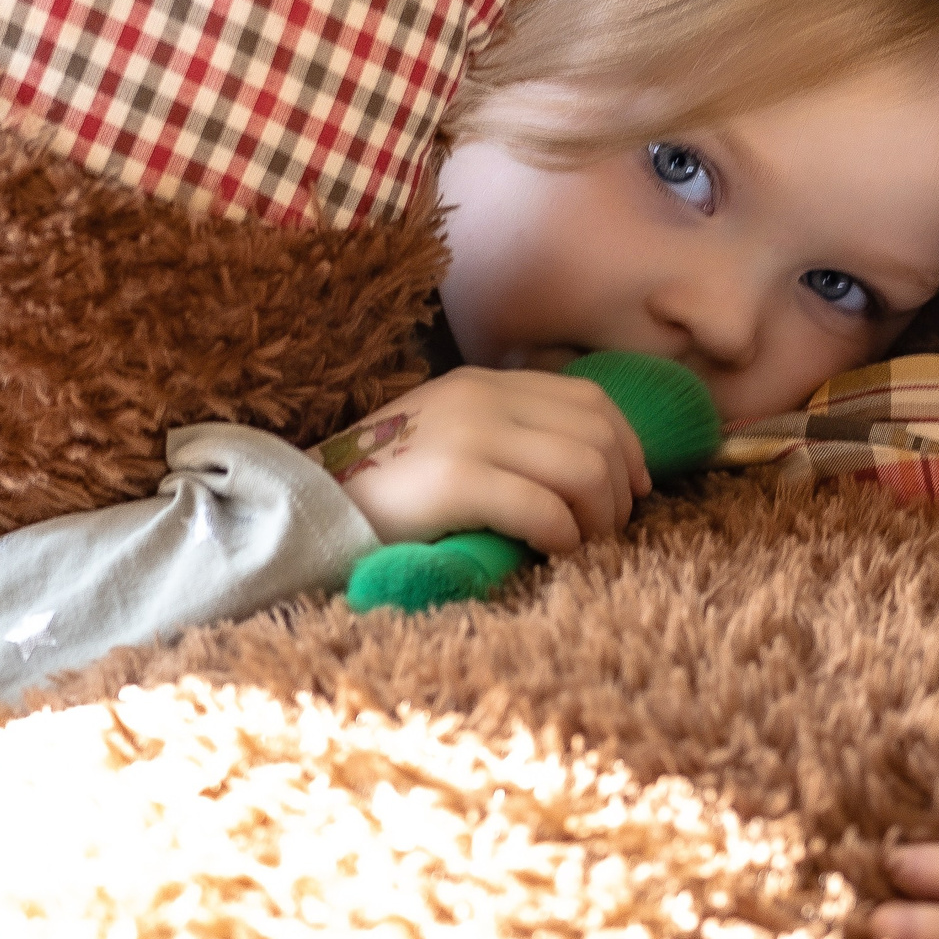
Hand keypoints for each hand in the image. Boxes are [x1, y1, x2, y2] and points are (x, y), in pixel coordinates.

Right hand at [321, 367, 650, 553]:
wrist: (303, 509)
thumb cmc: (384, 492)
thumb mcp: (449, 439)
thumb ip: (507, 436)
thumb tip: (591, 472)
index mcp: (484, 383)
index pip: (591, 397)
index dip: (629, 445)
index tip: (635, 491)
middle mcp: (481, 396)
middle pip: (599, 433)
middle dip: (620, 489)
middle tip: (605, 532)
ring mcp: (468, 433)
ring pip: (585, 467)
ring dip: (598, 517)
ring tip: (580, 546)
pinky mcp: (454, 479)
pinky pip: (545, 508)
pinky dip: (564, 537)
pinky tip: (551, 555)